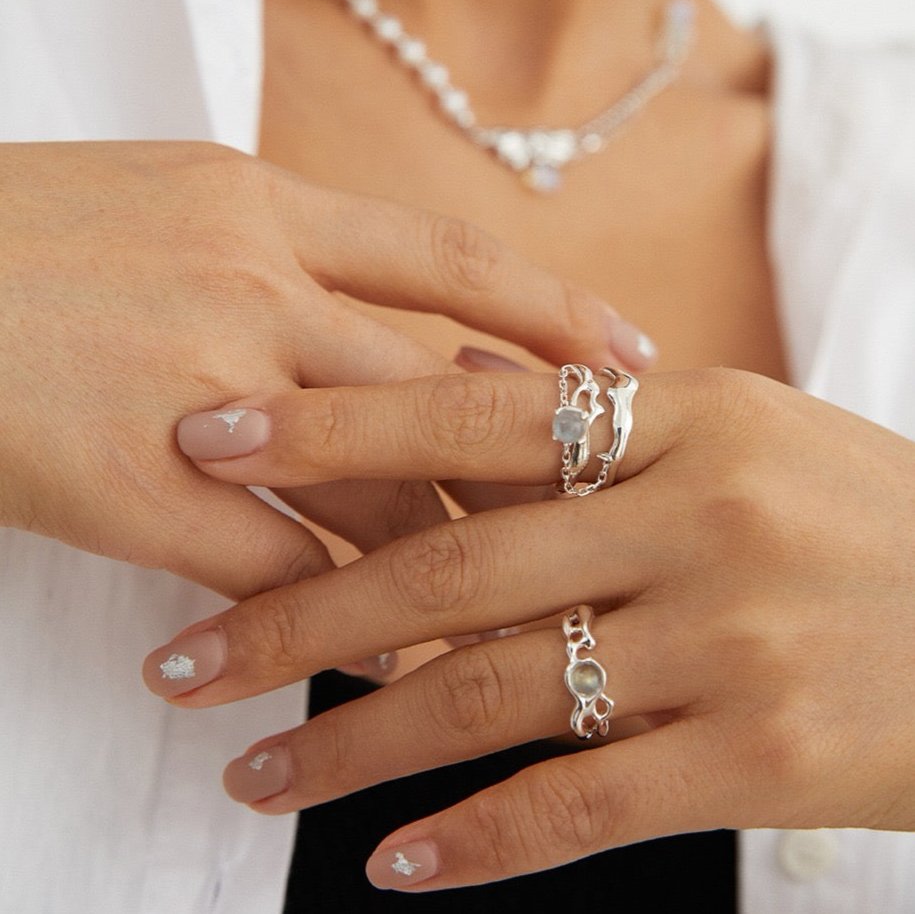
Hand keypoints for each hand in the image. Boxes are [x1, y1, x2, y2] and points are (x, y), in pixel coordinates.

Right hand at [0, 141, 636, 599]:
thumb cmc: (9, 234)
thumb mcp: (152, 199)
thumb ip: (262, 245)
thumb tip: (358, 308)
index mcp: (257, 199)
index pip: (449, 257)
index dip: (554, 310)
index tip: (635, 354)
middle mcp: (249, 281)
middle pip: (440, 388)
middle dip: (534, 461)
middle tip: (611, 516)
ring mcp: (197, 386)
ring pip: (381, 484)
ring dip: (457, 553)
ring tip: (523, 610)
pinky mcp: (131, 487)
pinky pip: (283, 572)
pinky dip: (347, 624)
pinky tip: (385, 668)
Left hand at [146, 367, 914, 889]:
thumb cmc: (860, 514)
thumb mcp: (748, 426)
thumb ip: (595, 410)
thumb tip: (450, 376)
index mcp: (688, 414)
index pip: (468, 417)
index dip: (326, 429)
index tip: (206, 448)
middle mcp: (700, 517)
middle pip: (453, 570)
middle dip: (295, 618)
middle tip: (181, 659)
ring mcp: (731, 640)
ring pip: (496, 698)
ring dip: (355, 746)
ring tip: (252, 777)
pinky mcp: (764, 758)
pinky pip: (586, 806)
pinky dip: (479, 841)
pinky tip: (393, 866)